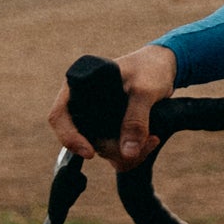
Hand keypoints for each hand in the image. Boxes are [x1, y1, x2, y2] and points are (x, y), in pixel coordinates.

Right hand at [49, 44, 175, 168]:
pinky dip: (132, 154)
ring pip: (103, 149)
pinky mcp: (113, 130)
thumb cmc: (149, 69)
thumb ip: (136, 118)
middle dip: (114, 150)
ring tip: (153, 139)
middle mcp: (84, 106)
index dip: (69, 137)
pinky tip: (151, 142)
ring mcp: (98, 120)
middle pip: (85, 140)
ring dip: (127, 154)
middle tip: (147, 142)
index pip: (59, 117)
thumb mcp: (144, 90)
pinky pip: (116, 152)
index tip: (89, 152)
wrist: (163, 68)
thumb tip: (127, 152)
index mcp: (78, 88)